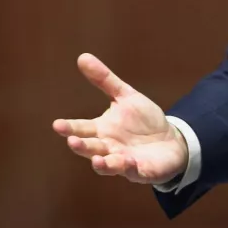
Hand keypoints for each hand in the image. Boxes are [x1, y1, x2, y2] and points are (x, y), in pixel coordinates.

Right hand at [52, 53, 187, 184]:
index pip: (81, 129)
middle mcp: (108, 147)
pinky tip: (128, 161)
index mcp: (102, 130)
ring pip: (108, 165)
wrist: (171, 140)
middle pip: (91, 148)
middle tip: (73, 141)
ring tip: (97, 160)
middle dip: (82, 146)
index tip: (57, 125)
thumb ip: (105, 81)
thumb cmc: (144, 120)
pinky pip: (132, 171)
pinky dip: (128, 167)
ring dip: (102, 164)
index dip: (70, 128)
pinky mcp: (140, 171)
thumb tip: (83, 57)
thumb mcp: (126, 97)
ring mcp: (122, 161)